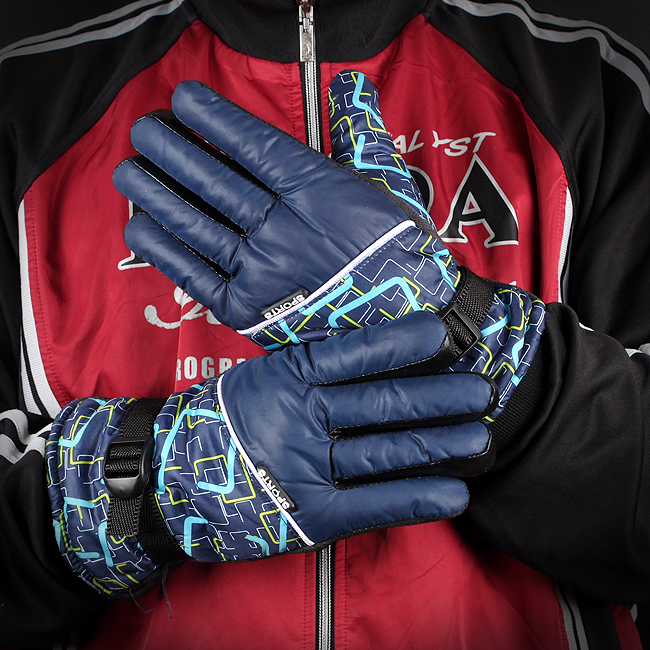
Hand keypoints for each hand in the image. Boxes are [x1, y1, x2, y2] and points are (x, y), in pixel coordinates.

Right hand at [47, 312, 495, 595]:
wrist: (171, 477)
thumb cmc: (228, 418)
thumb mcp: (264, 377)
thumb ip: (314, 366)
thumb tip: (380, 354)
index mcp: (288, 376)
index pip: (353, 354)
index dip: (401, 344)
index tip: (443, 334)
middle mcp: (299, 418)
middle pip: (380, 404)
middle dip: (438, 397)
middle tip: (483, 390)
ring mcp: (304, 467)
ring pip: (384, 452)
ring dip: (438, 444)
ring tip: (480, 438)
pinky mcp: (309, 514)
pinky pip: (371, 505)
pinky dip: (415, 499)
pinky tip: (453, 493)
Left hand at [113, 72, 545, 418]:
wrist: (409, 326)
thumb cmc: (399, 256)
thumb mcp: (390, 188)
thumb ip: (361, 133)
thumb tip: (350, 84)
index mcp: (320, 194)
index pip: (255, 148)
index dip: (215, 122)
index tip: (184, 102)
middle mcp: (286, 230)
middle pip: (217, 184)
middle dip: (174, 153)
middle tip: (144, 132)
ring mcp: (265, 272)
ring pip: (200, 225)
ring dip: (159, 196)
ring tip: (130, 172)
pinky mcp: (251, 310)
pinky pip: (199, 275)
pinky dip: (167, 251)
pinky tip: (142, 227)